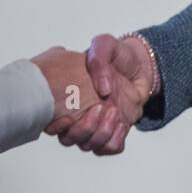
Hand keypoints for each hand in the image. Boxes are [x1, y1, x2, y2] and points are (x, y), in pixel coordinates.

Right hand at [45, 34, 155, 154]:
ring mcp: (97, 125)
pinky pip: (111, 147)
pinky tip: (121, 121)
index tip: (69, 115)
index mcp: (68, 97)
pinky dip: (115, 138)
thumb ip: (98, 59)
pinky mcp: (115, 131)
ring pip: (89, 146)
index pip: (51, 122)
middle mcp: (79, 115)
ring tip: (114, 110)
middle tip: (100, 107)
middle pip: (69, 139)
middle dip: (83, 129)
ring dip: (101, 133)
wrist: (140, 65)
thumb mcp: (105, 46)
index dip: (56, 126)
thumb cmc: (117, 55)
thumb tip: (102, 89)